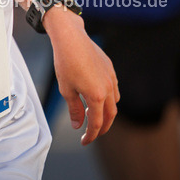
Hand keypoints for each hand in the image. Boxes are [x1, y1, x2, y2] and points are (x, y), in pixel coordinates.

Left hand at [47, 9, 119, 144]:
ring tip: (92, 115)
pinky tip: (98, 97)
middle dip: (101, 128)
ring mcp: (111, 77)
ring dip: (106, 113)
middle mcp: (108, 88)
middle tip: (91, 134)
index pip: (96, 123)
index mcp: (97, 96)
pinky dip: (108, 98)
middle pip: (110, 115)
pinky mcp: (110, 68)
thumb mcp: (66, 89)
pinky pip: (114, 88)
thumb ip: (74, 109)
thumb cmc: (65, 62)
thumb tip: (77, 125)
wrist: (71, 37)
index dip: (91, 135)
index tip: (84, 141)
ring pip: (114, 102)